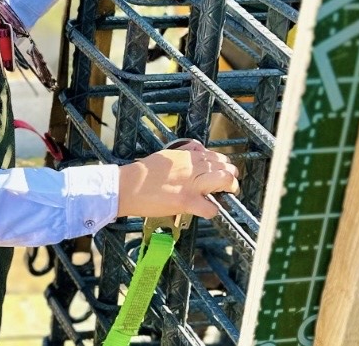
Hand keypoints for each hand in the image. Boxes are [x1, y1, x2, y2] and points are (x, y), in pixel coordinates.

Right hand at [116, 139, 239, 218]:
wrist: (127, 186)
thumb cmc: (143, 173)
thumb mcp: (165, 155)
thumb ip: (184, 152)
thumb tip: (198, 148)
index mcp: (186, 156)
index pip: (216, 157)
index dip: (224, 165)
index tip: (223, 172)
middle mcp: (192, 167)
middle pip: (225, 167)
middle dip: (232, 177)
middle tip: (229, 186)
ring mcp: (191, 184)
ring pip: (225, 181)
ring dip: (229, 189)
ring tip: (226, 195)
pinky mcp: (186, 201)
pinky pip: (211, 208)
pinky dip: (212, 211)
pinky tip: (206, 210)